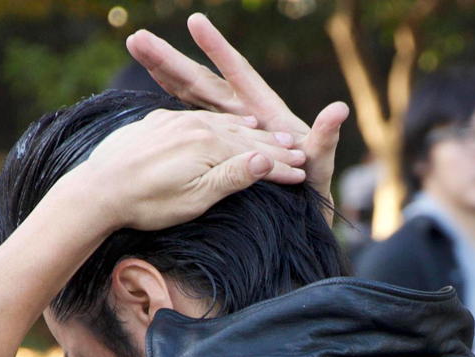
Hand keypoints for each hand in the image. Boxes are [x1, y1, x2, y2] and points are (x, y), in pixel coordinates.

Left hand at [65, 108, 306, 231]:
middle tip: (299, 154)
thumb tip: (265, 160)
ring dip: (251, 131)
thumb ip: (231, 177)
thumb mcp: (195, 198)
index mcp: (209, 146)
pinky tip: (231, 123)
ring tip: (273, 136)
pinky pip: (199, 117)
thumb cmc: (147, 203)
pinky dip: (222, 122)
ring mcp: (176, 121)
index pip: (255, 156)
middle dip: (273, 147)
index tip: (302, 176)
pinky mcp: (159, 122)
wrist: (97, 190)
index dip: (280, 167)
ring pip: (223, 123)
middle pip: (244, 136)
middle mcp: (196, 126)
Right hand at [126, 13, 347, 216]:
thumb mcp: (322, 162)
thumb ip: (326, 139)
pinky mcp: (217, 144)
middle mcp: (241, 112)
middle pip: (202, 80)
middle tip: (138, 38)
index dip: (218, 49)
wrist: (300, 214)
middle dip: (171, 58)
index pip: (237, 74)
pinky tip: (150, 86)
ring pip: (189, 94)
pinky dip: (170, 98)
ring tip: (135, 47)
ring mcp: (226, 127)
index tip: (196, 24)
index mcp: (264, 111)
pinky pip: (188, 117)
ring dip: (162, 71)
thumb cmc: (314, 186)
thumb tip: (339, 110)